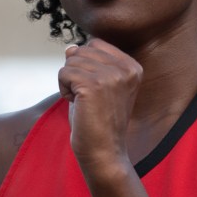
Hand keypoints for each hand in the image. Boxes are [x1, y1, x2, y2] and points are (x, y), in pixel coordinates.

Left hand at [58, 40, 142, 177]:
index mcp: (132, 67)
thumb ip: (88, 63)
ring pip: (71, 60)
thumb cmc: (99, 122)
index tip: (95, 90)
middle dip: (76, 73)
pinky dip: (63, 90)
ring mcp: (111, 76)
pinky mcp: (93, 86)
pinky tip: (77, 105)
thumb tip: (70, 47)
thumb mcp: (98, 86)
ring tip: (84, 103)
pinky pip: (63, 72)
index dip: (86, 65)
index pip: (96, 44)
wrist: (104, 152)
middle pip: (82, 50)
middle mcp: (126, 69)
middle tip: (88, 99)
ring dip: (69, 82)